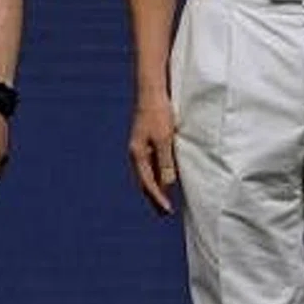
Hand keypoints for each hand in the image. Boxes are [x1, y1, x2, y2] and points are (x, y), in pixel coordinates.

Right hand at [128, 97, 178, 214]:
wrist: (152, 91)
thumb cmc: (159, 113)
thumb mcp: (165, 138)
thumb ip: (166, 162)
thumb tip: (167, 184)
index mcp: (138, 155)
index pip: (148, 184)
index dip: (158, 198)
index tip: (167, 211)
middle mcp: (136, 153)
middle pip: (145, 181)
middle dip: (154, 197)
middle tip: (164, 212)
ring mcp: (140, 146)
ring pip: (147, 172)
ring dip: (156, 186)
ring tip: (165, 198)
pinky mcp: (146, 139)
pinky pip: (151, 162)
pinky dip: (157, 173)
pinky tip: (165, 175)